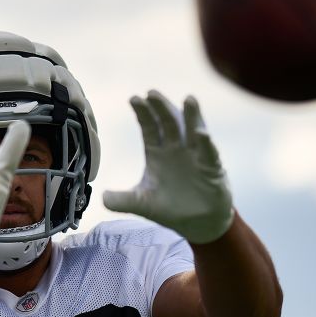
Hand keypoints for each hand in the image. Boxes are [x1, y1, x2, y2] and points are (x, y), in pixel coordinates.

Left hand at [103, 90, 233, 243]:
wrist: (198, 223)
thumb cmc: (171, 208)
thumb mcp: (143, 204)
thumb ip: (123, 201)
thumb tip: (102, 197)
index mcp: (158, 152)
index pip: (150, 127)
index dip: (143, 113)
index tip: (134, 99)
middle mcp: (177, 149)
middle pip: (169, 123)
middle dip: (161, 108)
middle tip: (152, 93)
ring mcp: (196, 156)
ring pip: (193, 130)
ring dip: (191, 116)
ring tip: (188, 99)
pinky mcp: (212, 168)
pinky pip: (209, 153)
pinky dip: (206, 143)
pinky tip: (201, 134)